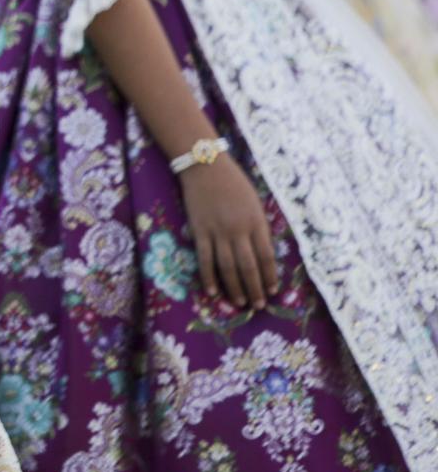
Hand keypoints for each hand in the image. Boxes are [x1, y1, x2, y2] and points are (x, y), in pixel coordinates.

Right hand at [178, 153, 278, 309]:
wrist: (205, 166)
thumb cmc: (233, 182)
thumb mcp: (254, 202)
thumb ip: (258, 226)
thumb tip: (261, 251)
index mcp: (256, 222)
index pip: (267, 256)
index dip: (270, 276)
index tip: (272, 291)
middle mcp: (239, 230)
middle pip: (249, 267)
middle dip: (255, 289)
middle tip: (258, 305)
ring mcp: (218, 231)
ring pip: (228, 267)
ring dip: (235, 288)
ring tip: (240, 303)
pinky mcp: (199, 231)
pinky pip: (205, 259)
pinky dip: (209, 277)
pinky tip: (213, 291)